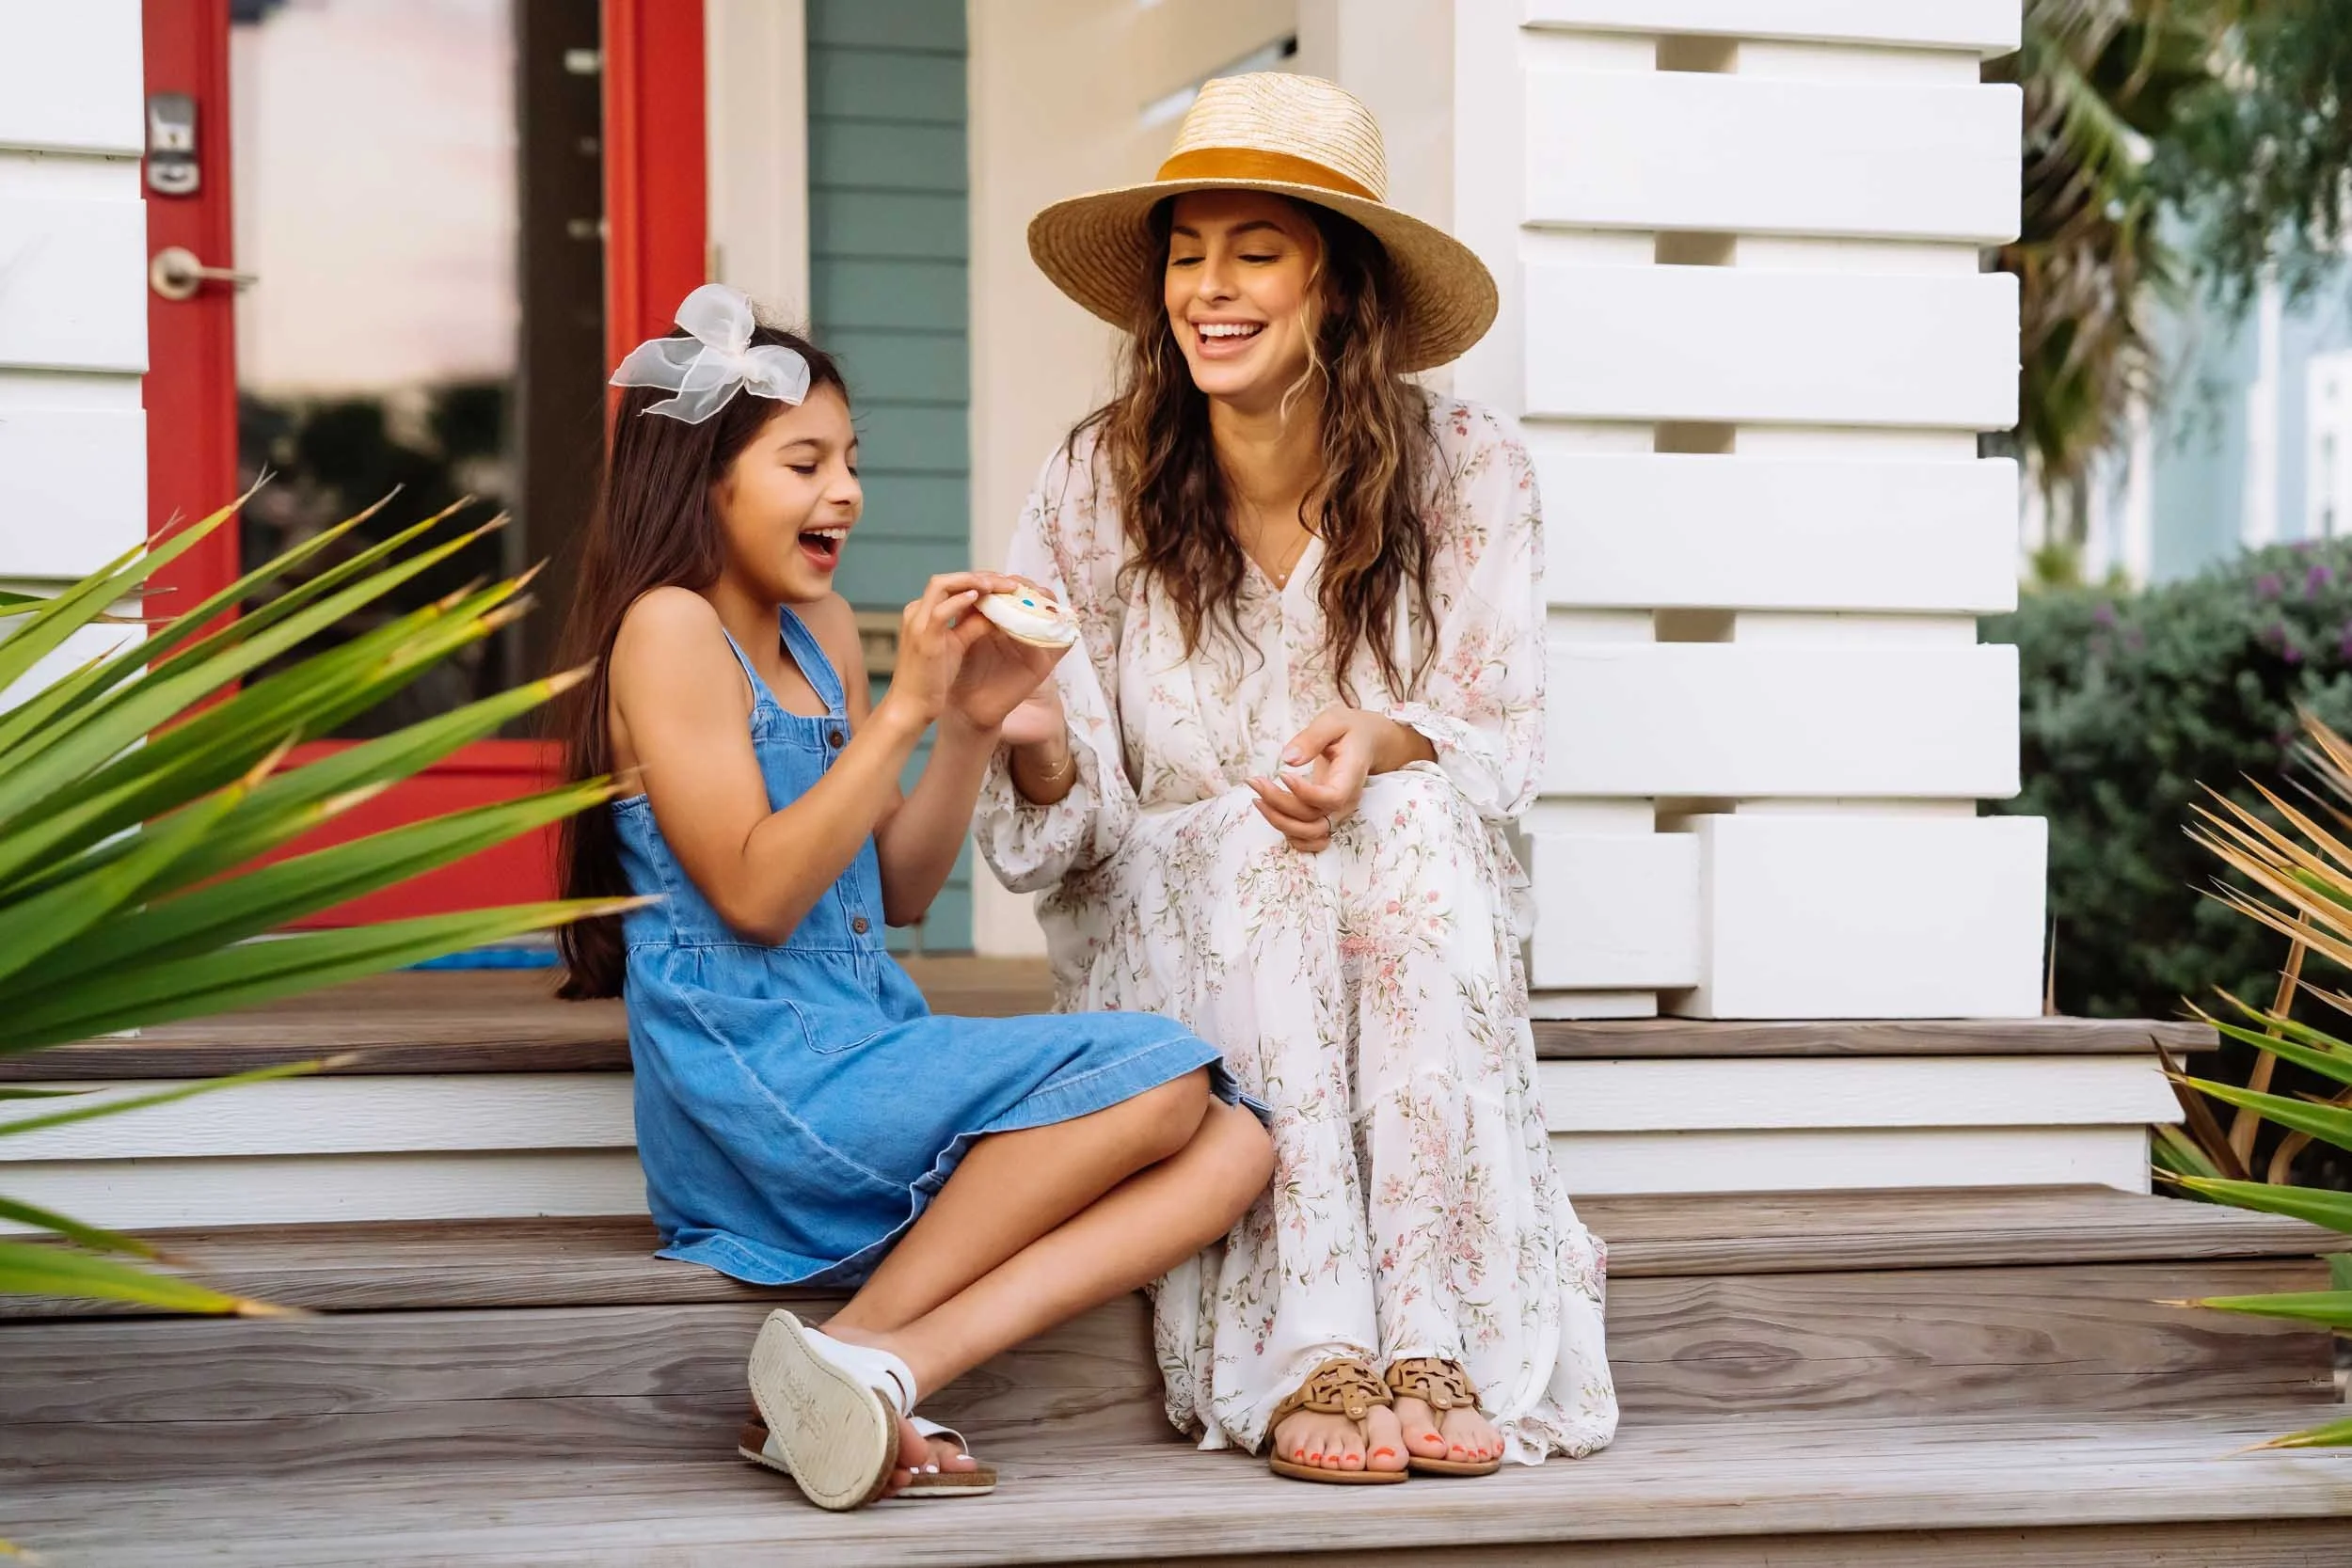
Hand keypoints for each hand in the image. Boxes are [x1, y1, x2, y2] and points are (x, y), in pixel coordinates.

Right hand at [875, 573, 1007, 729]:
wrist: (910, 706)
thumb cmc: (930, 679)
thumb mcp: (955, 645)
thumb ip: (971, 626)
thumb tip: (994, 613)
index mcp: (921, 612)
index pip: (950, 585)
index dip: (977, 580)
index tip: (1002, 584)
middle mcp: (916, 612)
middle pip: (947, 579)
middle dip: (979, 576)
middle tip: (1007, 581)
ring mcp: (917, 623)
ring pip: (942, 585)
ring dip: (973, 581)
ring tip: (998, 585)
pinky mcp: (923, 638)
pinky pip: (941, 611)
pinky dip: (960, 601)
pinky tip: (980, 598)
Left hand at [949, 579, 1070, 733]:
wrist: (966, 707)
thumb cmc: (961, 672)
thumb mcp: (962, 635)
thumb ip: (970, 611)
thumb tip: (972, 584)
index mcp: (1000, 619)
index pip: (1009, 590)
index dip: (1003, 580)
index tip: (989, 579)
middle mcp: (1020, 628)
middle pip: (1033, 596)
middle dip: (1023, 586)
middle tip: (1009, 585)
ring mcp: (1034, 644)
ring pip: (1050, 613)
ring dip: (1044, 601)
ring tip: (1028, 596)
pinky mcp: (1045, 662)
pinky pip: (1063, 643)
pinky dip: (1064, 629)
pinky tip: (1053, 619)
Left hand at [1245, 707, 1431, 852]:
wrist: (1370, 742)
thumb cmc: (1351, 729)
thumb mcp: (1334, 720)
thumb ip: (1312, 738)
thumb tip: (1287, 759)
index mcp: (1350, 776)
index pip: (1331, 798)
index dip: (1304, 793)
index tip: (1281, 773)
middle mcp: (1345, 800)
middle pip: (1312, 818)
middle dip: (1278, 804)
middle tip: (1254, 781)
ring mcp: (1336, 811)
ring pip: (1307, 832)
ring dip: (1278, 820)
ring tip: (1257, 797)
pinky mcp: (1326, 814)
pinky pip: (1308, 837)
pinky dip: (1288, 833)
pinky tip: (1271, 812)